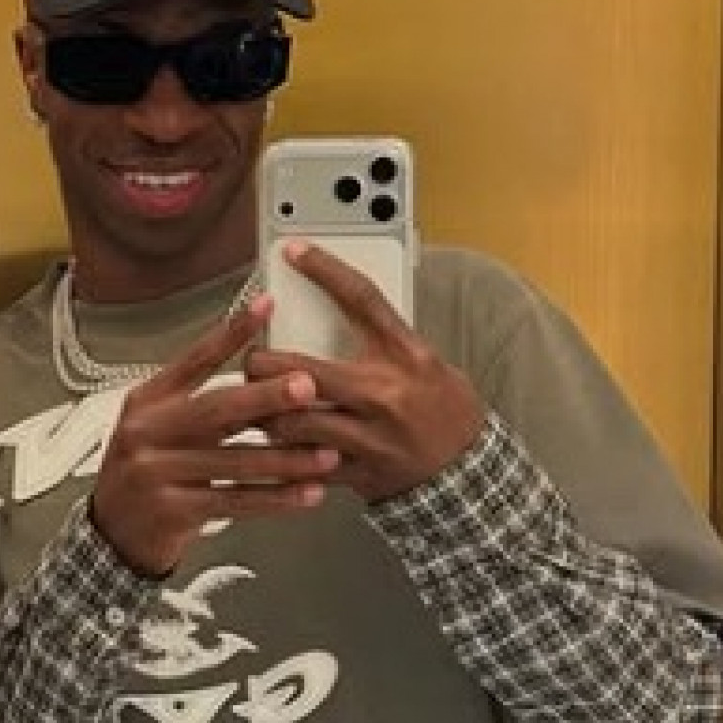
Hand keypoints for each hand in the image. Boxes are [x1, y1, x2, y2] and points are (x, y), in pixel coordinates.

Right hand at [89, 294, 338, 577]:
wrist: (113, 532)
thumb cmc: (147, 472)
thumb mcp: (159, 426)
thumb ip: (200, 401)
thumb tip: (261, 373)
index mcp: (148, 401)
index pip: (194, 360)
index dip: (231, 333)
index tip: (265, 308)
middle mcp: (148, 432)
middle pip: (216, 409)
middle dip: (268, 398)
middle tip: (307, 386)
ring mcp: (157, 473)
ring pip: (234, 462)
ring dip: (286, 459)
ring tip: (326, 455)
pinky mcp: (173, 512)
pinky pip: (236, 503)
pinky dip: (276, 499)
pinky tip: (306, 493)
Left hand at [247, 243, 485, 504]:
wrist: (468, 471)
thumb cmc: (445, 409)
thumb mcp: (424, 361)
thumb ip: (381, 341)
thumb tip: (333, 312)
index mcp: (406, 356)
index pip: (361, 299)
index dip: (324, 270)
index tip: (294, 251)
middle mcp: (385, 392)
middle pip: (302, 370)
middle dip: (263, 365)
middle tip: (253, 360)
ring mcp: (370, 435)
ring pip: (293, 420)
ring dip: (266, 411)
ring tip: (258, 404)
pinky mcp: (358, 470)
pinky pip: (304, 461)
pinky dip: (283, 451)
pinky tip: (276, 443)